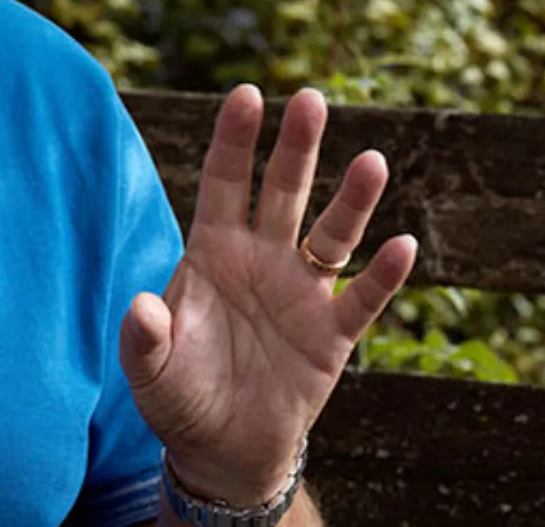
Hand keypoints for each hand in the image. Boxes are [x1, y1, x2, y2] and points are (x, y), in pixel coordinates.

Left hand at [123, 85, 415, 504]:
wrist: (222, 452)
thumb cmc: (179, 398)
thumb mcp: (150, 371)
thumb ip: (143, 337)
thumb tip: (141, 305)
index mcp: (213, 252)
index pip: (225, 181)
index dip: (235, 139)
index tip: (247, 93)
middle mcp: (262, 259)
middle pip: (283, 191)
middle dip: (297, 147)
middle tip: (313, 98)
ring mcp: (301, 293)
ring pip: (331, 233)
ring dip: (352, 199)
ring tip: (372, 160)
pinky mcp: (332, 335)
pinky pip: (363, 297)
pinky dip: (384, 274)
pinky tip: (403, 245)